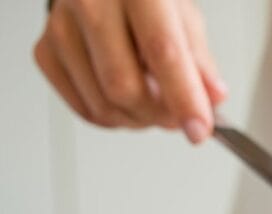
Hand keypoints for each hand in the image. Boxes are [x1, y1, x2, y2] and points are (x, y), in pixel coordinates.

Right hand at [33, 0, 226, 142]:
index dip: (184, 98)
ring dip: (139, 120)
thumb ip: (200, 62)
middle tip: (178, 116)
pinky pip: (85, 110)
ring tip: (154, 102)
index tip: (199, 130)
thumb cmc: (146, 1)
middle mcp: (90, 3)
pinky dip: (115, 118)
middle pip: (124, 87)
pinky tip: (128, 100)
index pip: (162, 51)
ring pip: (103, 105)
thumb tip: (213, 99)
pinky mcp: (45, 51)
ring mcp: (61, 27)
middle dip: (159, 116)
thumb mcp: (184, 19)